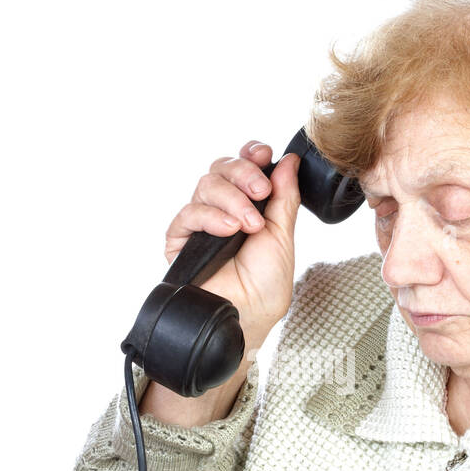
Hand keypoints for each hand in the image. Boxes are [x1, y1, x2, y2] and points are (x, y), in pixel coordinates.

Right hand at [164, 141, 301, 349]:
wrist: (248, 316)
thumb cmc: (265, 284)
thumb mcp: (282, 234)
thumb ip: (284, 196)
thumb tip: (289, 161)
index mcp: (246, 205)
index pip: (240, 166)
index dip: (249, 154)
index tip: (264, 154)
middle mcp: (221, 210)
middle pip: (221, 169)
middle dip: (244, 174)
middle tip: (261, 193)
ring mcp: (200, 223)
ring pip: (206, 186)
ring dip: (232, 200)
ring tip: (249, 225)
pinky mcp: (180, 240)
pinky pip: (189, 213)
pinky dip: (211, 216)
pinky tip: (229, 230)